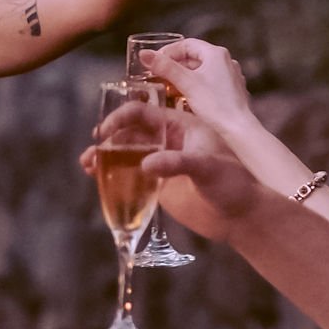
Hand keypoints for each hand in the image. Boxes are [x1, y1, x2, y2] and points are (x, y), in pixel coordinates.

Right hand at [82, 97, 262, 241]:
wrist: (241, 215)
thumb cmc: (233, 183)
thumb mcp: (207, 167)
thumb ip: (177, 163)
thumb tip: (145, 165)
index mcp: (181, 124)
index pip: (144, 113)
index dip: (121, 118)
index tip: (105, 132)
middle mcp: (168, 139)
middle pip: (130, 131)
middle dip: (108, 138)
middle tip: (92, 150)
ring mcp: (162, 161)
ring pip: (127, 152)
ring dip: (106, 156)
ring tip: (87, 164)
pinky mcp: (159, 183)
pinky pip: (131, 174)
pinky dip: (113, 174)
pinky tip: (97, 178)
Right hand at [139, 35, 254, 125]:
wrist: (238, 128)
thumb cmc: (216, 105)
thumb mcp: (186, 84)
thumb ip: (164, 68)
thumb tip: (144, 54)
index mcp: (216, 53)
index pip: (186, 44)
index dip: (168, 52)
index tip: (155, 63)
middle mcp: (225, 61)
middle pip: (193, 57)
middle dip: (174, 66)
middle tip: (158, 76)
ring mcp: (230, 76)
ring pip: (201, 71)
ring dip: (183, 77)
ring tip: (168, 88)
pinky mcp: (231, 90)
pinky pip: (209, 82)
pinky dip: (194, 86)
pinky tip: (186, 98)